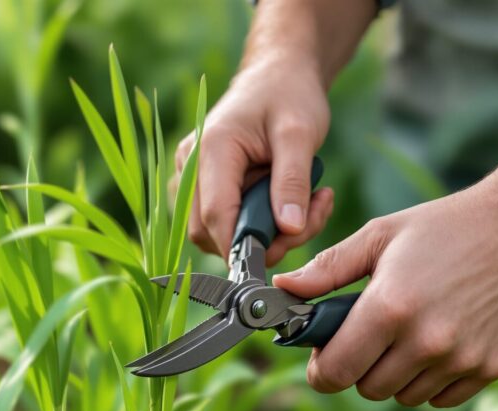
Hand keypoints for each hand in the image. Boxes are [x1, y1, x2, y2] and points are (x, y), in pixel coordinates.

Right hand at [174, 55, 333, 264]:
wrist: (277, 75)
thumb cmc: (289, 95)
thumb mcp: (300, 133)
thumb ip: (293, 180)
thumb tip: (289, 229)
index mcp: (211, 148)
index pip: (215, 215)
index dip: (244, 245)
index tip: (285, 248)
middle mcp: (190, 165)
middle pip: (209, 231)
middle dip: (260, 241)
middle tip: (306, 220)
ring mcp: (192, 177)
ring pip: (216, 233)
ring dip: (263, 235)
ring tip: (305, 206)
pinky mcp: (204, 186)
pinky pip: (223, 222)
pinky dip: (258, 225)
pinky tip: (288, 204)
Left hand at [273, 184, 497, 406]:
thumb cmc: (447, 226)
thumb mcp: (380, 235)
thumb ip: (328, 268)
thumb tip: (283, 289)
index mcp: (390, 308)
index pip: (335, 372)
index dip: (321, 369)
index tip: (323, 356)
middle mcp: (426, 342)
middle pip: (367, 388)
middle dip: (358, 367)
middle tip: (367, 336)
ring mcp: (461, 359)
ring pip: (403, 397)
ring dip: (395, 375)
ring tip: (405, 334)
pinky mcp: (491, 369)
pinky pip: (441, 398)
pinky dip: (431, 381)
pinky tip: (437, 343)